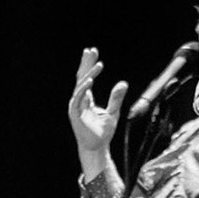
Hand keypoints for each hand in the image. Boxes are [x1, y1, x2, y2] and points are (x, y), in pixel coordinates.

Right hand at [68, 47, 126, 162]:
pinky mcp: (75, 113)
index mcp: (86, 100)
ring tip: (98, 63)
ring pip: (81, 85)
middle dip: (85, 63)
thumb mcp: (114, 112)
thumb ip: (116, 98)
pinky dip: (84, 88)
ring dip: (88, 73)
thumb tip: (123, 83)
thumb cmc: (103, 132)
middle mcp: (79, 101)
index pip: (87, 78)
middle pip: (81, 77)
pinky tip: (90, 80)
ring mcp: (75, 106)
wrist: (97, 147)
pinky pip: (79, 97)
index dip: (89, 65)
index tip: (93, 53)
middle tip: (90, 50)